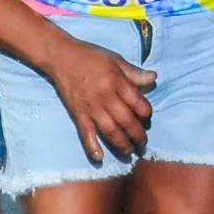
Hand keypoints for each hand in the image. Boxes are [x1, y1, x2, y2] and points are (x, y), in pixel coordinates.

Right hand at [44, 34, 155, 162]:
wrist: (60, 57)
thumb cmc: (90, 56)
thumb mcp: (115, 59)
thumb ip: (134, 72)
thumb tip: (154, 79)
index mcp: (117, 83)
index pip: (139, 104)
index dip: (147, 114)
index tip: (147, 117)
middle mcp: (106, 97)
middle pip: (128, 122)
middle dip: (138, 135)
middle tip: (143, 142)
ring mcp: (91, 107)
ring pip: (111, 131)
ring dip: (122, 144)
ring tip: (130, 152)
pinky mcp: (78, 113)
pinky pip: (85, 132)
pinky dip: (91, 146)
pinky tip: (99, 157)